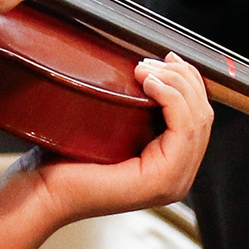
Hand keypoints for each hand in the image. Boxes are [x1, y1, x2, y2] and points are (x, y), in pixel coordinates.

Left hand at [28, 57, 212, 221]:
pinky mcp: (162, 180)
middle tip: (150, 62)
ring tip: (145, 70)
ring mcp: (174, 182)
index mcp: (171, 166)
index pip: (199, 116)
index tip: (165, 59)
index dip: (188, 81)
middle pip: (204, 114)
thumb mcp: (111, 126)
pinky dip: (172, 98)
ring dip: (175, 84)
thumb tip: (148, 67)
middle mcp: (180, 177)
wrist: (44, 189)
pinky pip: (185, 129)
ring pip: (198, 118)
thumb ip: (137, 107)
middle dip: (182, 78)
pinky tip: (150, 84)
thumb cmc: (66, 158)